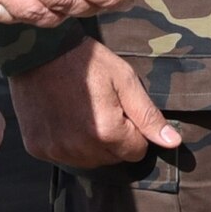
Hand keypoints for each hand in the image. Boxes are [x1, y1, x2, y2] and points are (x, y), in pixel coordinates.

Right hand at [9, 38, 181, 168]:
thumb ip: (148, 115)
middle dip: (114, 138)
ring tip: (82, 111)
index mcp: (107, 132)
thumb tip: (173, 143)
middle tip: (101, 106)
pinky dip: (66, 142)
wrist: (37, 50)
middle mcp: (81, 149)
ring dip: (90, 143)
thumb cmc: (86, 60)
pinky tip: (63, 117)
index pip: (137, 151)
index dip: (134, 130)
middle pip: (113, 158)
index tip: (121, 108)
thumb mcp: (124, 79)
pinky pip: (62, 156)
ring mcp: (56, 151)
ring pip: (88, 161)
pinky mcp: (37, 148)